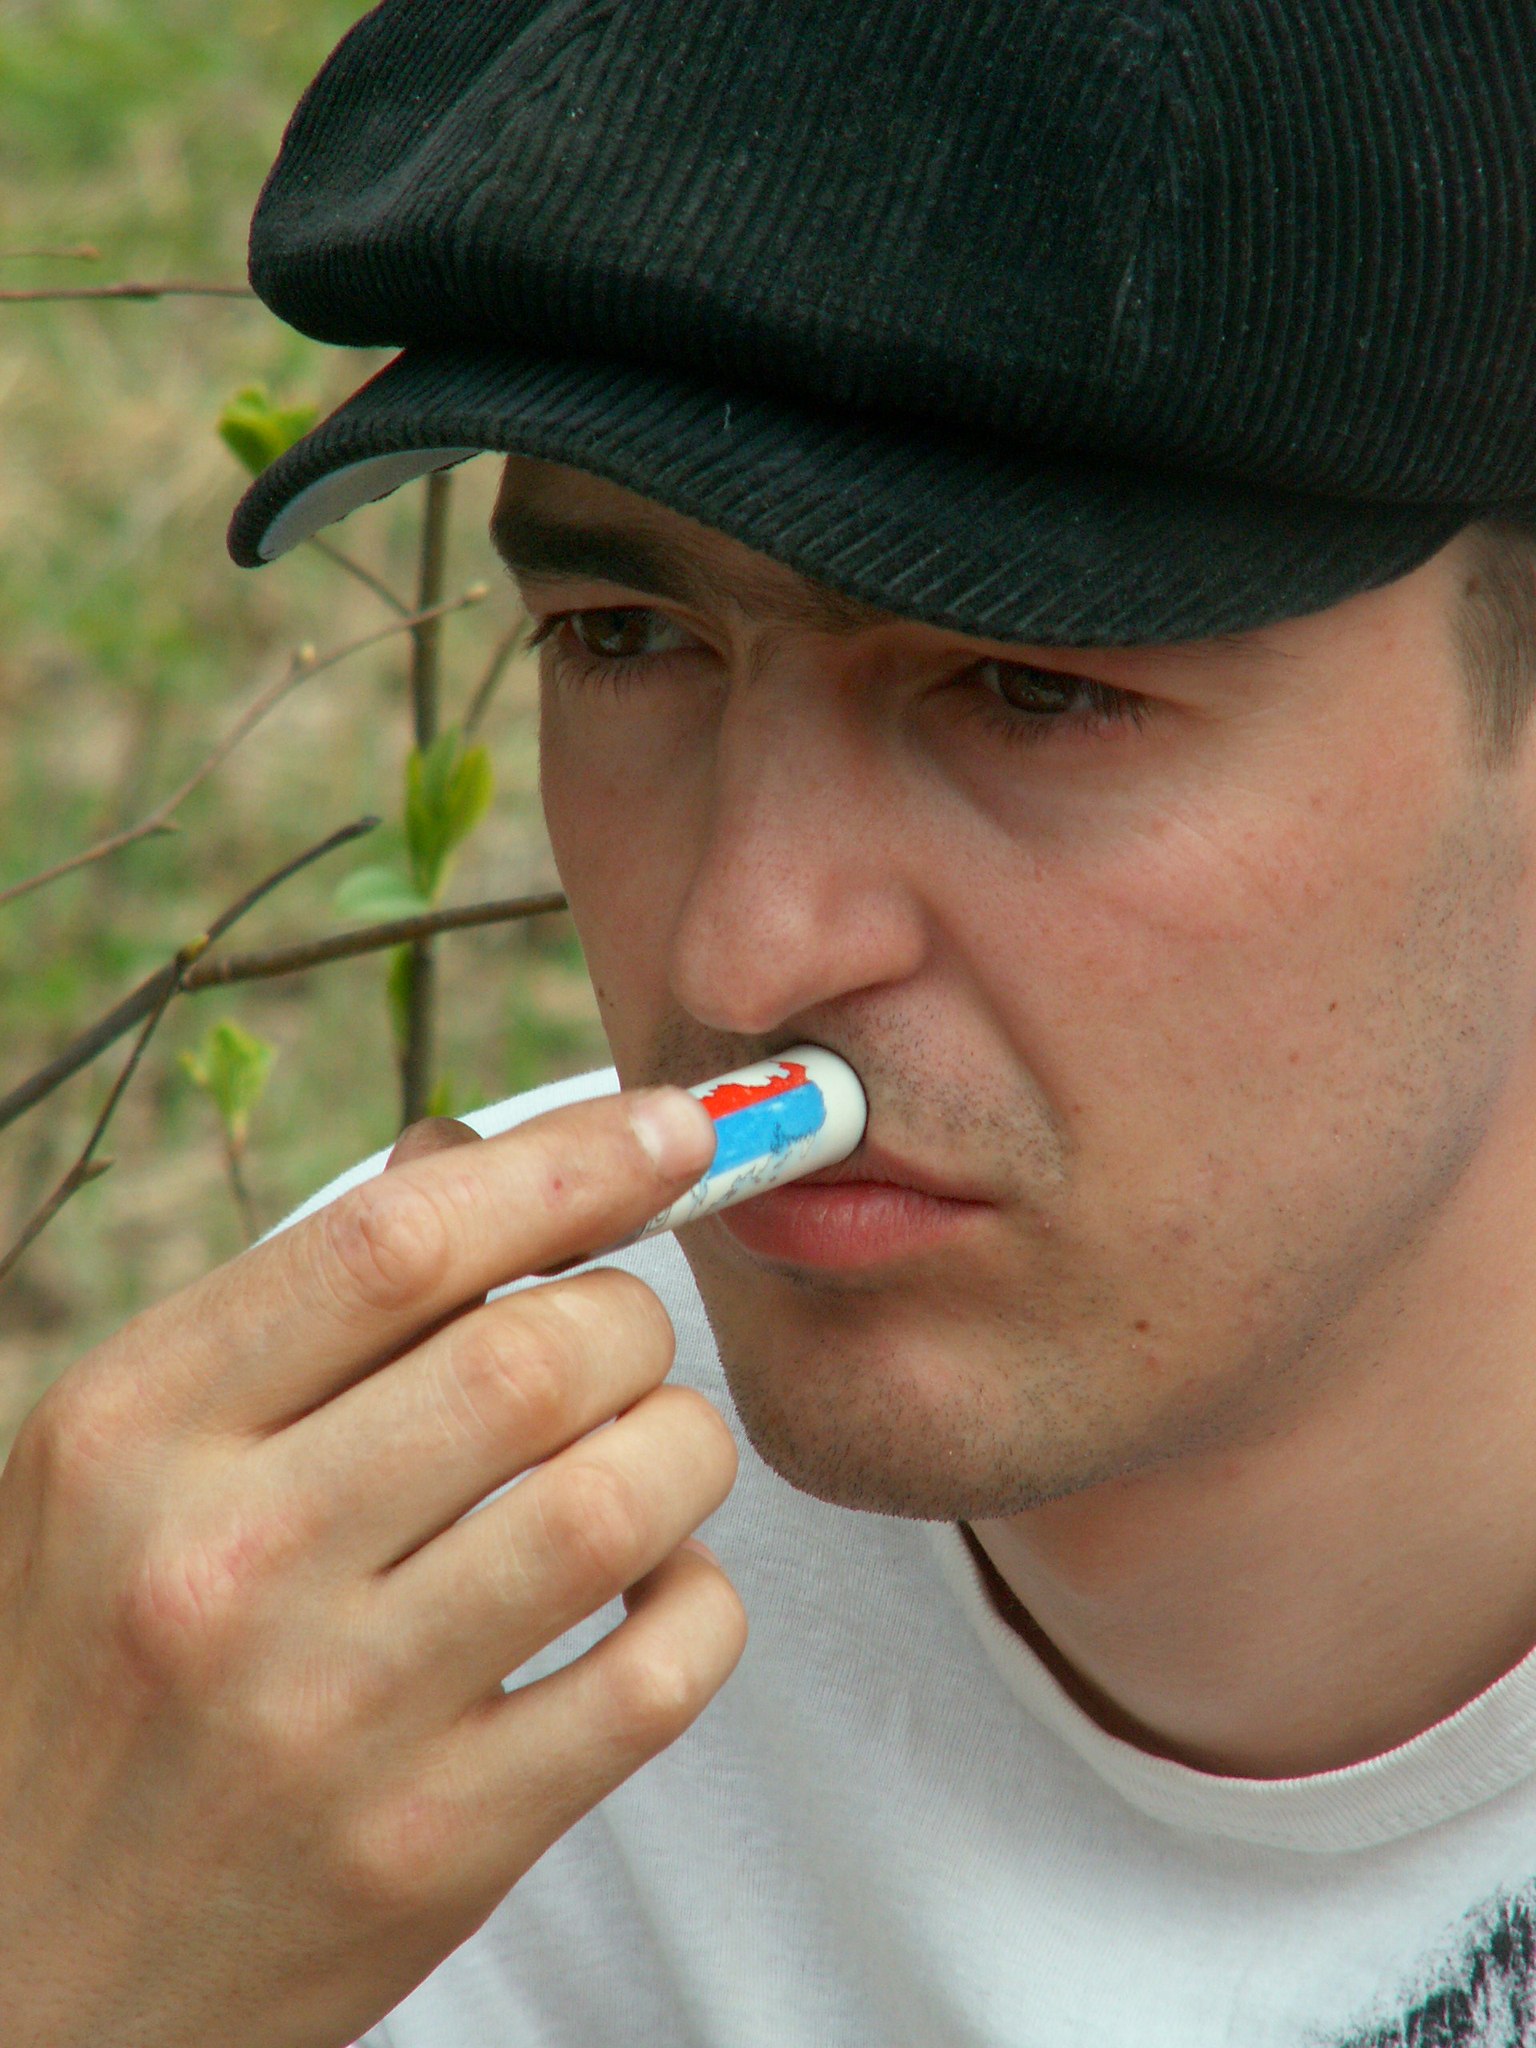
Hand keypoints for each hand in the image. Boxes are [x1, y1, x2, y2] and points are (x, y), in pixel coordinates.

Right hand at [0, 1088, 743, 2047]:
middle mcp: (222, 1566)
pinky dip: (701, 1599)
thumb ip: (296, 1304)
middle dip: (631, 1316)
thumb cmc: (86, 1671)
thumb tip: (471, 1152)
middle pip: (530, 1359)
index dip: (566, 1163)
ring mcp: (330, 1721)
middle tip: (624, 1334)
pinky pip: (658, 1674)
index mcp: (133, 1430)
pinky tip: (655, 1585)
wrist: (26, 1972)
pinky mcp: (433, 1849)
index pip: (396, 1240)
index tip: (668, 1130)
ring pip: (614, 1503)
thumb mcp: (121, 1460)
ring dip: (680, 1447)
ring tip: (649, 1451)